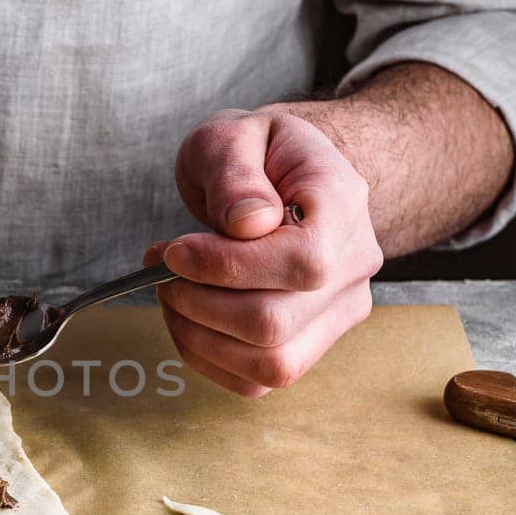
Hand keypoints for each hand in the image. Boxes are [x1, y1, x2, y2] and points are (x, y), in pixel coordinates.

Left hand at [146, 109, 383, 396]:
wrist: (283, 175)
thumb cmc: (258, 153)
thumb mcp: (235, 135)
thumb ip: (236, 172)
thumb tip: (247, 224)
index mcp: (344, 204)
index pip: (303, 263)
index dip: (227, 267)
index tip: (174, 250)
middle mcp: (354, 266)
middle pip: (275, 323)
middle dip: (197, 302)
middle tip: (161, 268)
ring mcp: (339, 310)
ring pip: (271, 364)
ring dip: (198, 336)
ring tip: (170, 293)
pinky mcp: (312, 341)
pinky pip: (259, 379)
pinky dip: (208, 357)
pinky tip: (187, 318)